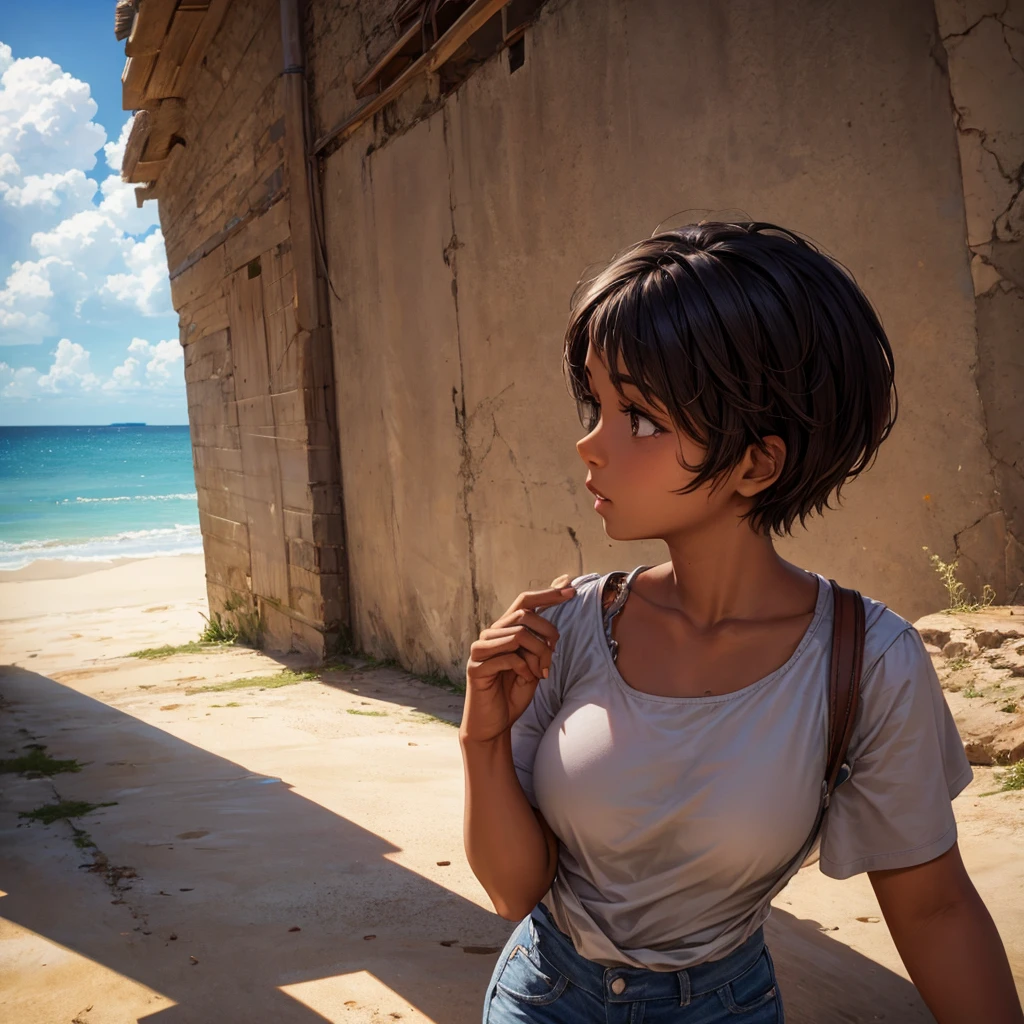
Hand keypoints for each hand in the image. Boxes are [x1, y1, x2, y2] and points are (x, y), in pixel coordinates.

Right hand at [462, 574, 575, 743]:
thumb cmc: (514, 692)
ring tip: (540, 672)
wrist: (495, 724)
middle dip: (548, 632)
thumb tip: (556, 609)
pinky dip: (524, 668)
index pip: (525, 601)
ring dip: (538, 654)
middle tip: (553, 655)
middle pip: (523, 615)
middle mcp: (490, 635)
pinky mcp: (476, 668)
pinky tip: (527, 678)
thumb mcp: (534, 662)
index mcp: (504, 631)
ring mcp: (480, 650)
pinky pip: (509, 657)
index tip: (570, 586)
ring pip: (518, 634)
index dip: (548, 593)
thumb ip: (541, 639)